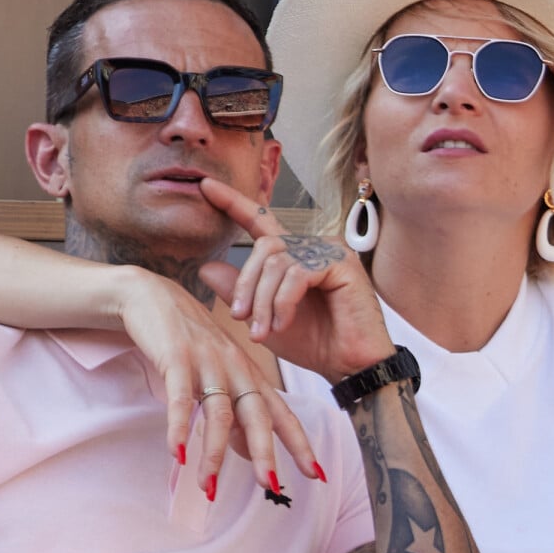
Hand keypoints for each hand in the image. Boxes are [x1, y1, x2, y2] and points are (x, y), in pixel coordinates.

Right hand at [113, 266, 321, 496]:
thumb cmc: (189, 342)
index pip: (281, 413)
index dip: (299, 443)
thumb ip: (234, 414)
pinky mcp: (176, 357)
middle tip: (271, 486)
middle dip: (265, 452)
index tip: (316, 474)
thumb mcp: (218, 376)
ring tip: (208, 488)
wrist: (153, 296)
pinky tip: (177, 454)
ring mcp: (207, 361)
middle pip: (257, 414)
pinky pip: (179, 397)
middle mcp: (235, 368)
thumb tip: (247, 454)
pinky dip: (179, 427)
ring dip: (213, 452)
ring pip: (218, 412)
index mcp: (249, 374)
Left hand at [197, 178, 395, 383]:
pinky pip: (298, 274)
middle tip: (240, 318)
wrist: (348, 366)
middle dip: (247, 285)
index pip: (259, 221)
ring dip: (263, 301)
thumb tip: (205, 267)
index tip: (205, 186)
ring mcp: (329, 251)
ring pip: (277, 263)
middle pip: (264, 247)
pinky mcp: (342, 262)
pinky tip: (283, 323)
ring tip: (263, 332)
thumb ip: (238, 292)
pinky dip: (284, 302)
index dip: (232, 202)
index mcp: (293, 254)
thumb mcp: (263, 318)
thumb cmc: (313, 342)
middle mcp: (312, 246)